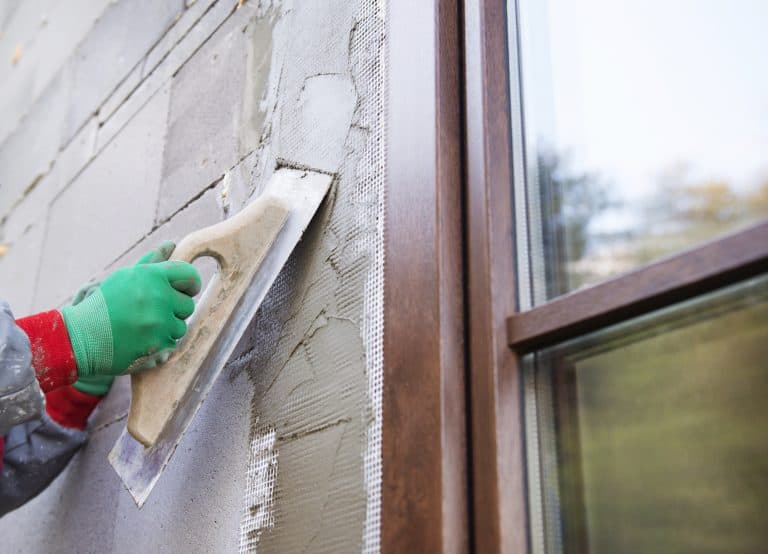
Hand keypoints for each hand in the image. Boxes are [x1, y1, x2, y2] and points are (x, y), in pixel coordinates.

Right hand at [63, 242, 200, 378]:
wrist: (80, 337)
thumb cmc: (102, 304)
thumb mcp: (124, 278)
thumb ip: (151, 262)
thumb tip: (170, 245)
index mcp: (151, 275)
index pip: (189, 275)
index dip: (190, 284)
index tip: (184, 291)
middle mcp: (158, 296)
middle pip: (187, 304)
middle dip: (174, 310)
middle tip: (152, 313)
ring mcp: (159, 322)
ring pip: (181, 326)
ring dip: (166, 329)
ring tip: (142, 327)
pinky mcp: (157, 344)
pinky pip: (172, 343)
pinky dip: (159, 344)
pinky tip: (140, 340)